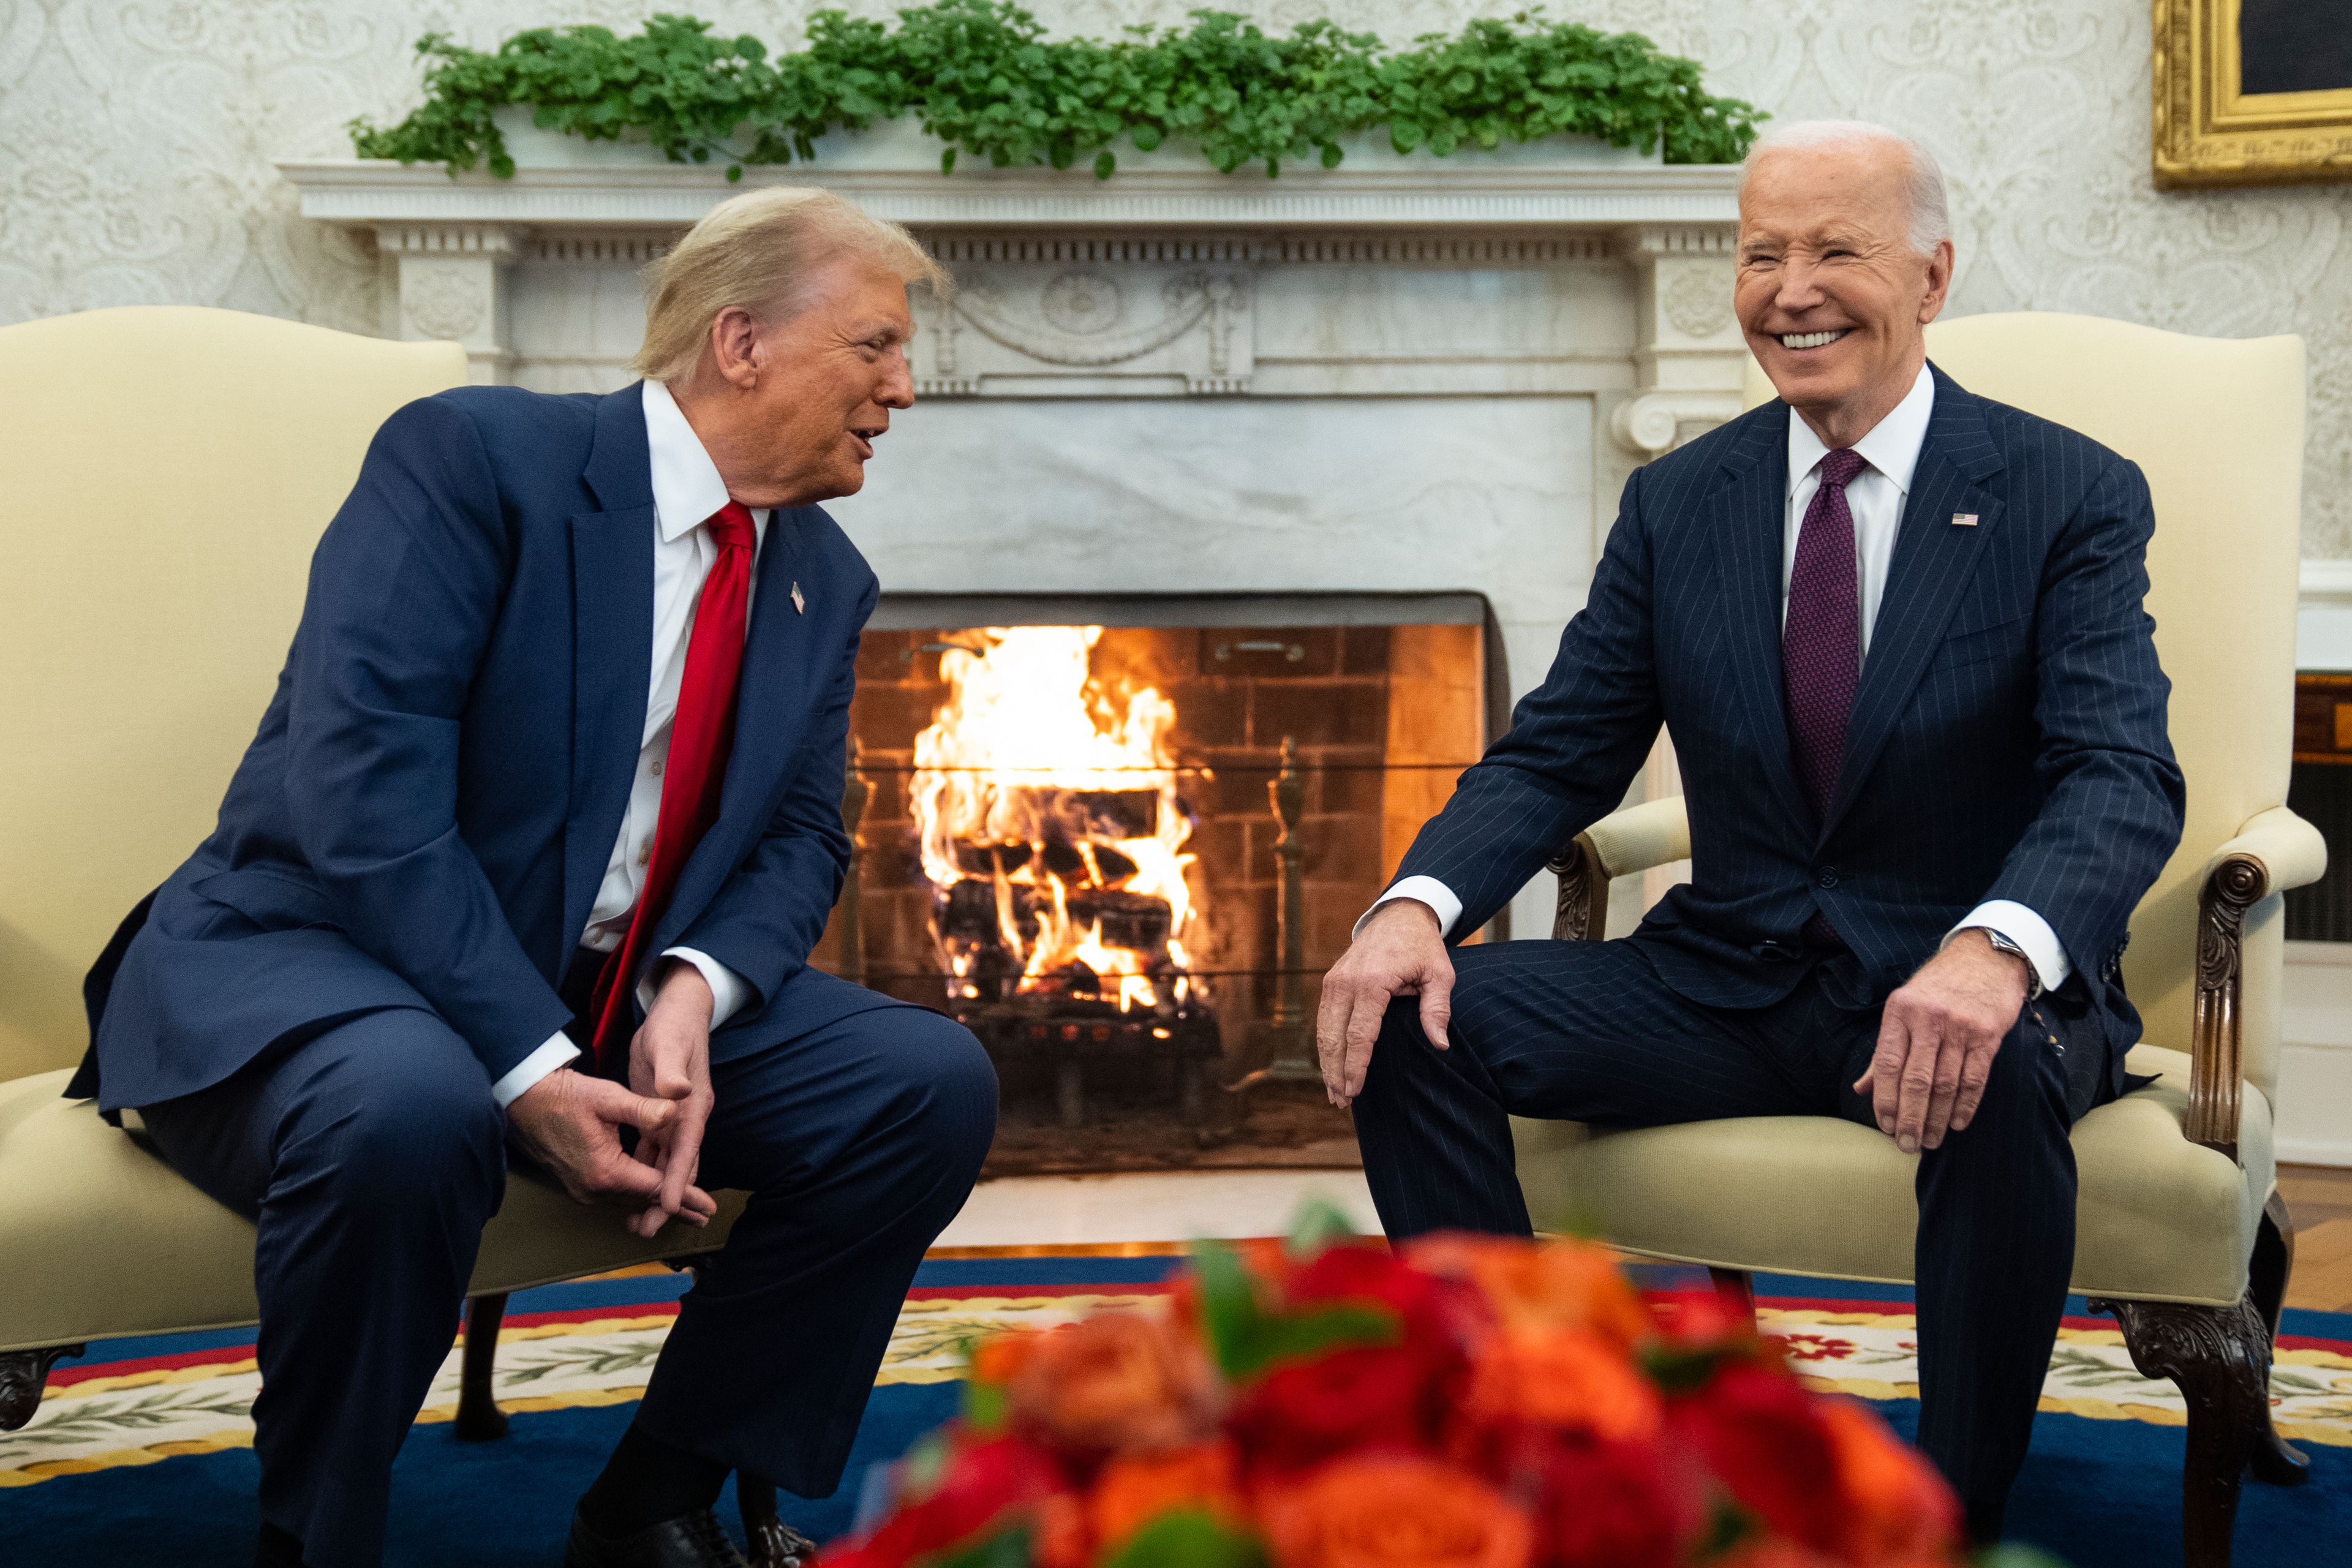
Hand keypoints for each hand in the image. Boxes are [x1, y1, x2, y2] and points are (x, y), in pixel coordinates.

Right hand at [507, 1065, 717, 1228]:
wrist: (524, 1101)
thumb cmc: (566, 1096)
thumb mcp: (608, 1097)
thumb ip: (643, 1108)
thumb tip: (675, 1110)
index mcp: (606, 1172)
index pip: (656, 1190)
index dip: (686, 1197)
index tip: (709, 1208)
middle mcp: (595, 1190)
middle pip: (644, 1203)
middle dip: (676, 1209)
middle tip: (705, 1218)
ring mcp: (584, 1190)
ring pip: (629, 1202)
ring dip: (656, 1206)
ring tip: (685, 1212)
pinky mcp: (578, 1185)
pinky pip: (615, 1196)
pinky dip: (637, 1198)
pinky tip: (650, 1198)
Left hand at [624, 961, 721, 1238]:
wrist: (677, 1014)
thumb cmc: (673, 1029)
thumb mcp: (669, 1046)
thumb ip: (673, 1070)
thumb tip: (678, 1090)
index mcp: (692, 1106)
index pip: (686, 1149)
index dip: (678, 1178)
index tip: (668, 1205)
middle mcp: (687, 1118)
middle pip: (679, 1166)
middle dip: (667, 1199)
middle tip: (648, 1227)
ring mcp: (675, 1120)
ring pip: (666, 1164)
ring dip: (655, 1192)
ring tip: (640, 1221)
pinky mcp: (661, 1117)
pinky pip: (655, 1152)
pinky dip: (647, 1172)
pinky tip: (634, 1190)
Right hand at [1314, 899, 1453, 1108]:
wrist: (1399, 915)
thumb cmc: (1422, 947)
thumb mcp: (1439, 974)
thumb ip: (1437, 1009)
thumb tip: (1440, 1044)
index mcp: (1372, 981)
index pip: (1360, 1034)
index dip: (1355, 1066)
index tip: (1355, 1091)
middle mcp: (1346, 981)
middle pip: (1334, 1037)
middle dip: (1335, 1072)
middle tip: (1341, 1101)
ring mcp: (1334, 980)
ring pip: (1323, 1030)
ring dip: (1326, 1063)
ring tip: (1334, 1092)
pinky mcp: (1330, 982)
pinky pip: (1323, 1019)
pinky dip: (1325, 1045)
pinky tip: (1330, 1066)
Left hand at [1854, 929, 2030, 1154]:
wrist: (1985, 958)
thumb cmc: (1937, 988)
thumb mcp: (1903, 1009)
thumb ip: (1884, 1051)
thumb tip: (1861, 1088)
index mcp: (1899, 1012)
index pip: (1887, 1065)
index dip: (1885, 1100)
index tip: (1886, 1127)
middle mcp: (1928, 1019)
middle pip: (1916, 1080)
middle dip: (1910, 1118)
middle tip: (1907, 1145)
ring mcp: (1959, 1027)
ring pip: (1945, 1084)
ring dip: (1936, 1118)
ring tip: (1930, 1141)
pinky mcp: (1987, 1035)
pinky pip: (1974, 1078)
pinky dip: (1965, 1106)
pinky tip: (1956, 1124)